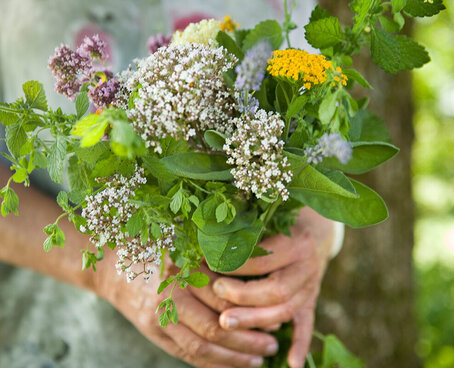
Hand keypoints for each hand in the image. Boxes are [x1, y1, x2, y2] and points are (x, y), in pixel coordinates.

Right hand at [95, 257, 278, 367]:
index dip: (251, 309)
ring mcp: (158, 318)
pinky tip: (231, 366)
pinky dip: (211, 364)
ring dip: (233, 358)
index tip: (274, 314)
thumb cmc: (155, 248)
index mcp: (181, 269)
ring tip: (258, 360)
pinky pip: (186, 354)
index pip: (223, 297)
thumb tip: (254, 276)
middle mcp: (169, 296)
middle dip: (247, 340)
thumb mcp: (183, 244)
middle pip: (215, 327)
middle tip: (272, 342)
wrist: (113, 266)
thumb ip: (213, 257)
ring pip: (201, 347)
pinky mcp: (153, 333)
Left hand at [212, 208, 335, 367]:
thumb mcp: (267, 221)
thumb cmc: (281, 224)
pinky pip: (307, 325)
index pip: (263, 260)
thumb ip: (245, 234)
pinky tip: (290, 362)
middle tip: (216, 293)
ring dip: (255, 320)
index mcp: (296, 243)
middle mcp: (307, 267)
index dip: (235, 266)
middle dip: (242, 296)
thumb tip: (206, 248)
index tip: (212, 266)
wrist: (316, 232)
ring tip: (225, 323)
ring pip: (286, 310)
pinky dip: (300, 344)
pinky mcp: (311, 301)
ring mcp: (311, 287)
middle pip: (276, 290)